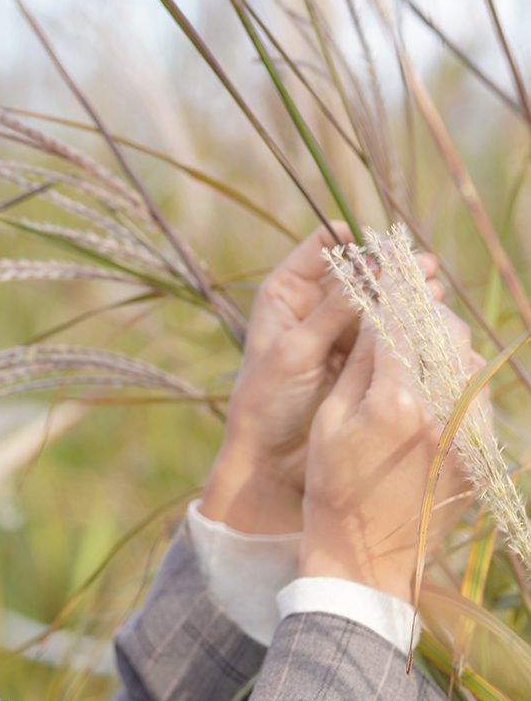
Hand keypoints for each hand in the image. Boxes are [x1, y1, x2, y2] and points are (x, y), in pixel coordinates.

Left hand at [202, 224, 427, 533]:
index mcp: (285, 293)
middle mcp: (313, 306)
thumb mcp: (295, 352)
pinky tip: (430, 319)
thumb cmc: (266, 402)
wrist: (270, 459)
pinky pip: (386, 332)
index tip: (381, 246)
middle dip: (391, 268)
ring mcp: (339, 331)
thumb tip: (367, 270)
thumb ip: (332, 312)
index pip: (322, 248)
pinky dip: (407, 324)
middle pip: (358, 272)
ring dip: (405, 294)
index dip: (353, 241)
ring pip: (377, 301)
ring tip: (434, 292)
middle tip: (425, 266)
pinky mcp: (359, 357)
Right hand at [299, 313, 474, 598]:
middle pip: (442, 332)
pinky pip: (477, 391)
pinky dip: (459, 373)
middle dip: (422, 309)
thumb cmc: (332, 489)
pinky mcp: (479, 451)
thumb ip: (359, 364)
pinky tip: (435, 377)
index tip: (389, 264)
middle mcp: (441, 412)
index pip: (400, 322)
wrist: (366, 559)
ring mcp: (467, 432)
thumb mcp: (330, 422)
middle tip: (404, 298)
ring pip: (467, 357)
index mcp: (395, 402)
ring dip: (443, 339)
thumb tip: (377, 312)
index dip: (394, 288)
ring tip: (418, 336)